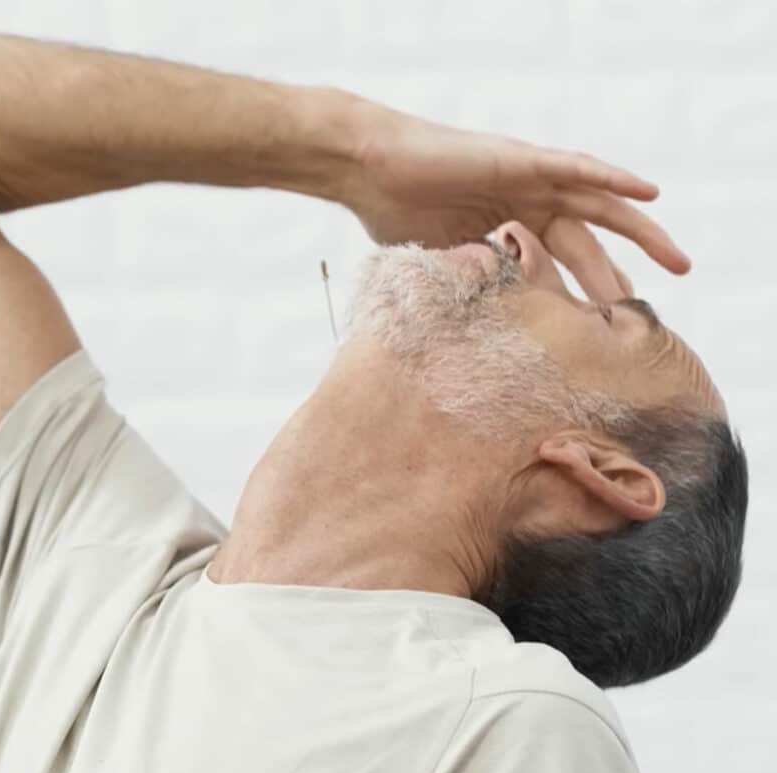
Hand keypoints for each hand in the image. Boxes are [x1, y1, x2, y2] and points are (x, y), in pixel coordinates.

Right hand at [343, 105, 690, 303]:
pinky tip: (648, 193)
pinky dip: (612, 178)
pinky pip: (575, 169)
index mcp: (505, 231)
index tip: (604, 335)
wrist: (369, 172)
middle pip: (585, 245)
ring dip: (639, 233)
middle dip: (617, 279)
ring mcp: (526, 180)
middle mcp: (524, 205)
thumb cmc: (392, 215)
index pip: (555, 269)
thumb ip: (465, 290)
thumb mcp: (440, 268)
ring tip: (677, 262)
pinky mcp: (520, 160)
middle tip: (648, 316)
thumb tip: (474, 339)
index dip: (580, 298)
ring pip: (595, 209)